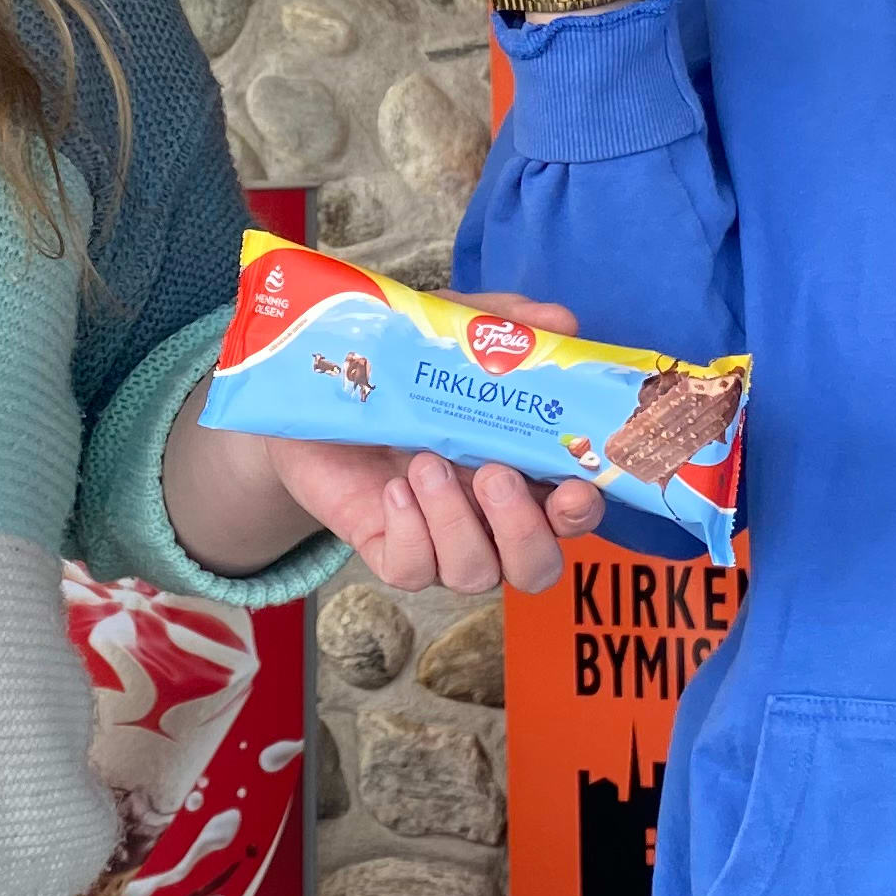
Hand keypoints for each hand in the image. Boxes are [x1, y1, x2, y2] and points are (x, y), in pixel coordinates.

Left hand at [248, 293, 608, 593]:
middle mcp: (489, 517)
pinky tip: (394, 490)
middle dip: (524, 530)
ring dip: (456, 522)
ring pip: (475, 574)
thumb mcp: (450, 333)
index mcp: (521, 469)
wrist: (314, 392)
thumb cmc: (399, 368)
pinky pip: (413, 571)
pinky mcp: (389, 549)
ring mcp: (439, 540)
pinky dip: (410, 534)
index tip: (574, 487)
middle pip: (536, 568)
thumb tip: (561, 322)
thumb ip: (504, 327)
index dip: (581, 511)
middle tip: (493, 472)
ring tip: (426, 463)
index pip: (572, 512)